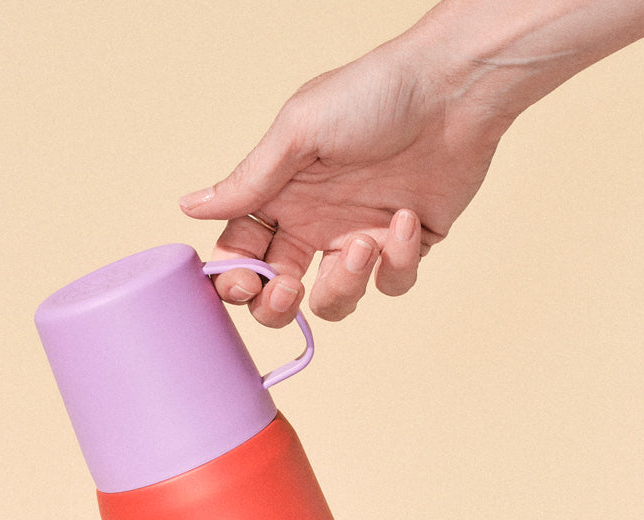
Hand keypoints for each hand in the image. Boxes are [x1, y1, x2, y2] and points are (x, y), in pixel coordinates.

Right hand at [180, 32, 513, 325]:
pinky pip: (391, 283)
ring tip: (363, 244)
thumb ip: (249, 180)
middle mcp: (315, 224)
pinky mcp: (404, 248)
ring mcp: (359, 239)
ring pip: (334, 302)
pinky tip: (406, 217)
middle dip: (276, 306)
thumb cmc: (373, 95)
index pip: (242, 254)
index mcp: (282, 197)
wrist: (453, 90)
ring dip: (344, 285)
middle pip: (279, 294)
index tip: (241, 282)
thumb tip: (190, 206)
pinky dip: (397, 260)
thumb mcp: (299, 132)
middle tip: (288, 289)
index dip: (235, 279)